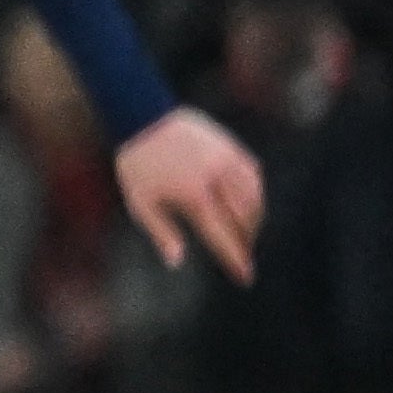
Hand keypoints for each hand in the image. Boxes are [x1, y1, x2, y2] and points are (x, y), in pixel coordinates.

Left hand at [112, 108, 267, 282]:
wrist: (143, 116)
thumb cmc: (137, 164)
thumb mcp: (140, 202)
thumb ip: (161, 233)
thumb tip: (176, 262)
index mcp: (193, 196)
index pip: (222, 236)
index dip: (235, 259)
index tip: (245, 277)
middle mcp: (216, 179)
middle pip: (244, 220)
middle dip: (246, 241)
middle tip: (243, 254)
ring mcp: (227, 161)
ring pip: (255, 199)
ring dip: (255, 220)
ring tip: (247, 233)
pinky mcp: (232, 148)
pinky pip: (254, 176)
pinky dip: (255, 194)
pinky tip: (250, 204)